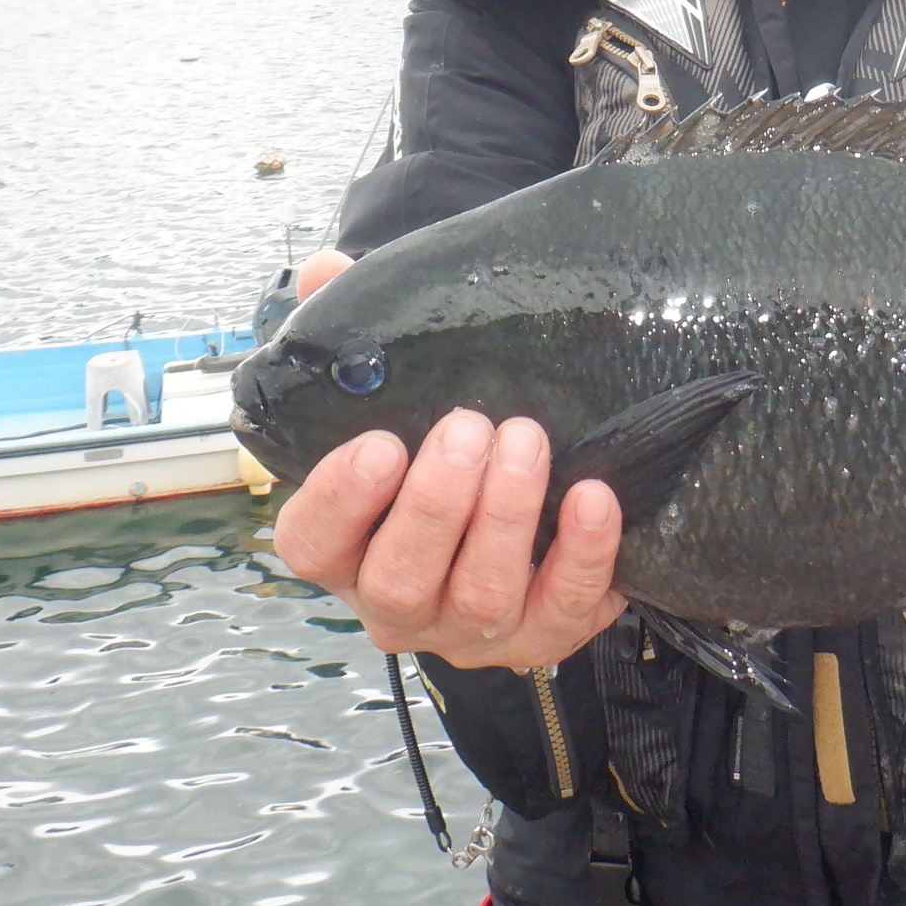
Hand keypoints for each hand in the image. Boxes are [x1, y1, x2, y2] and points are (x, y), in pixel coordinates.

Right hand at [271, 253, 624, 668]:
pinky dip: (583, 555)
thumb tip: (325, 272)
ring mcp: (472, 629)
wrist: (532, 495)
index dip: (339, 501)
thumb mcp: (397, 392)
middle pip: (398, 579)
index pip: (311, 544)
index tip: (380, 444)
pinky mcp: (547, 633)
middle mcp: (398, 602)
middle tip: (470, 427)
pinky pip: (566, 609)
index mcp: (346, 547)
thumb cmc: (442, 440)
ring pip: (479, 598)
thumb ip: (356, 334)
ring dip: (506, 519)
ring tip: (528, 442)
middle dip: (437, 504)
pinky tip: (594, 496)